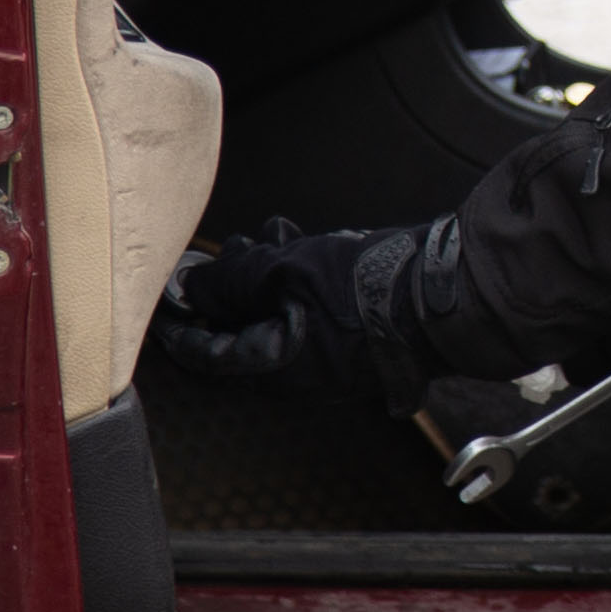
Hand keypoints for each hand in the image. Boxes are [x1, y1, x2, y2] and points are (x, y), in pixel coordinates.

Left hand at [158, 216, 469, 412]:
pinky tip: (298, 244)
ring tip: (260, 236)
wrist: (446, 295)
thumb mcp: (284, 271)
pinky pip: (306, 314)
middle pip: (238, 333)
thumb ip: (230, 280)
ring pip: (273, 317)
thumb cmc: (370, 291)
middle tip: (212, 254)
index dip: (178, 323)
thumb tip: (190, 288)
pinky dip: (292, 281)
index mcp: (272, 369)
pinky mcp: (353, 340)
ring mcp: (328, 361)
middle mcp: (297, 375)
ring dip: (258, 276)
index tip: (163, 297)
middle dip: (222, 289)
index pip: (204, 355)